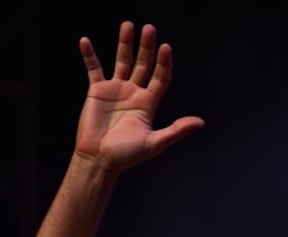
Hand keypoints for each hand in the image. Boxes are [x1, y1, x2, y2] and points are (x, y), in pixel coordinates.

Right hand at [75, 21, 203, 174]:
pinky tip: (85, 41)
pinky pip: (93, 68)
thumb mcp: (155, 143)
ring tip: (128, 25)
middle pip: (143, 65)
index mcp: (148, 104)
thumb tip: (201, 122)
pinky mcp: (97, 91)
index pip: (160, 78)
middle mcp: (134, 94)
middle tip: (150, 29)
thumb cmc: (127, 155)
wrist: (100, 159)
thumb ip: (177, 130)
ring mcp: (116, 90)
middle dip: (146, 48)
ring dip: (124, 43)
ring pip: (122, 61)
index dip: (164, 63)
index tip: (166, 48)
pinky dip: (89, 55)